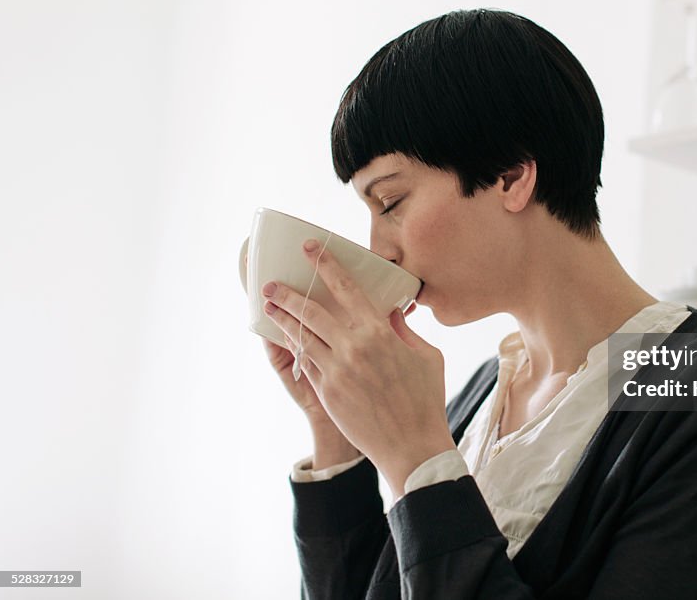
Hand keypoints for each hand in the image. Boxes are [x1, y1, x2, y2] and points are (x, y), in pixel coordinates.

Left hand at [261, 239, 454, 495]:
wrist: (412, 446)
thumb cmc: (425, 400)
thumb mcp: (426, 357)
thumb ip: (404, 331)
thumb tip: (390, 312)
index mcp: (380, 333)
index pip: (346, 289)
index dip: (326, 265)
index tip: (310, 249)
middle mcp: (353, 348)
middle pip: (311, 312)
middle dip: (288, 294)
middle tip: (272, 284)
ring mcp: (337, 372)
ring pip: (301, 337)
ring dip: (283, 319)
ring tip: (270, 307)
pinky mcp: (328, 393)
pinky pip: (306, 363)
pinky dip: (295, 347)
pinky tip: (288, 339)